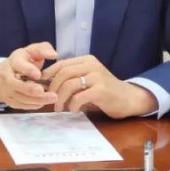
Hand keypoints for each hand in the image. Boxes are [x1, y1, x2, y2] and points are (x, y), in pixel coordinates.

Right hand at [0, 42, 58, 109]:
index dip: (27, 70)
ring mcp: (7, 89)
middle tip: (43, 90)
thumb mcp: (32, 51)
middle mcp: (7, 75)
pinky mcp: (10, 101)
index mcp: (14, 61)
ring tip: (52, 98)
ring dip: (36, 99)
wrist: (7, 73)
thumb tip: (54, 54)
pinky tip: (44, 102)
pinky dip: (33, 104)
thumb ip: (43, 49)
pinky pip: (22, 105)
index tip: (38, 74)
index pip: (18, 65)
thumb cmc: (24, 61)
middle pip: (14, 84)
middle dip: (28, 88)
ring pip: (19, 97)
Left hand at [41, 55, 156, 118]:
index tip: (41, 86)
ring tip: (59, 109)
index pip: (62, 64)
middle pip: (63, 73)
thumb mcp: (88, 80)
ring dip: (60, 99)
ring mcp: (97, 76)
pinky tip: (73, 110)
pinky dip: (73, 105)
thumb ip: (73, 79)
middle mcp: (91, 65)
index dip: (49, 74)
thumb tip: (48, 84)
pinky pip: (79, 97)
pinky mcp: (101, 90)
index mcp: (86, 60)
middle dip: (53, 88)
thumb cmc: (105, 92)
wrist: (128, 99)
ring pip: (69, 84)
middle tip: (49, 100)